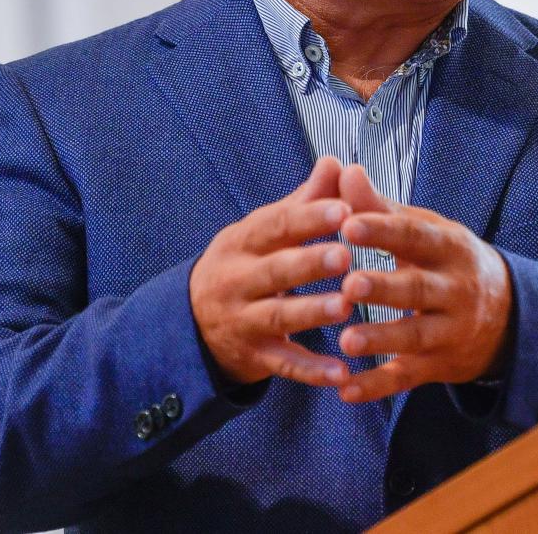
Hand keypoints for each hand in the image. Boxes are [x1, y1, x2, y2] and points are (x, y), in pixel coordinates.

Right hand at [190, 155, 354, 386]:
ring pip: (278, 316)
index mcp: (245, 242)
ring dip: (311, 312)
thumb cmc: (246, 264)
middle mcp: (238, 280)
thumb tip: (335, 162)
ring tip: (345, 307)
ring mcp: (242, 320)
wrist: (191, 321)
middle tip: (346, 255)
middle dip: (309, 263)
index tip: (344, 209)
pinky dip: (311, 371)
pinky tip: (342, 374)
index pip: (277, 225)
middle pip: (275, 270)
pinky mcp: (254, 356)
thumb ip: (304, 201)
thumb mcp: (265, 231)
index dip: (309, 217)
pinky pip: (283, 365)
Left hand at [333, 164, 512, 402]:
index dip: (382, 230)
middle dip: (385, 288)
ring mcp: (449, 330)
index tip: (348, 224)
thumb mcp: (424, 230)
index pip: (414, 236)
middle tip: (349, 285)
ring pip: (415, 336)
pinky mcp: (439, 365)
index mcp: (448, 247)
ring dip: (381, 339)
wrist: (507, 314)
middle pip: (418, 288)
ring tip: (346, 341)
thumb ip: (380, 208)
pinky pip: (407, 377)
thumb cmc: (446, 262)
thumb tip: (344, 170)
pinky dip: (377, 386)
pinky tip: (346, 390)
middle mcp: (454, 289)